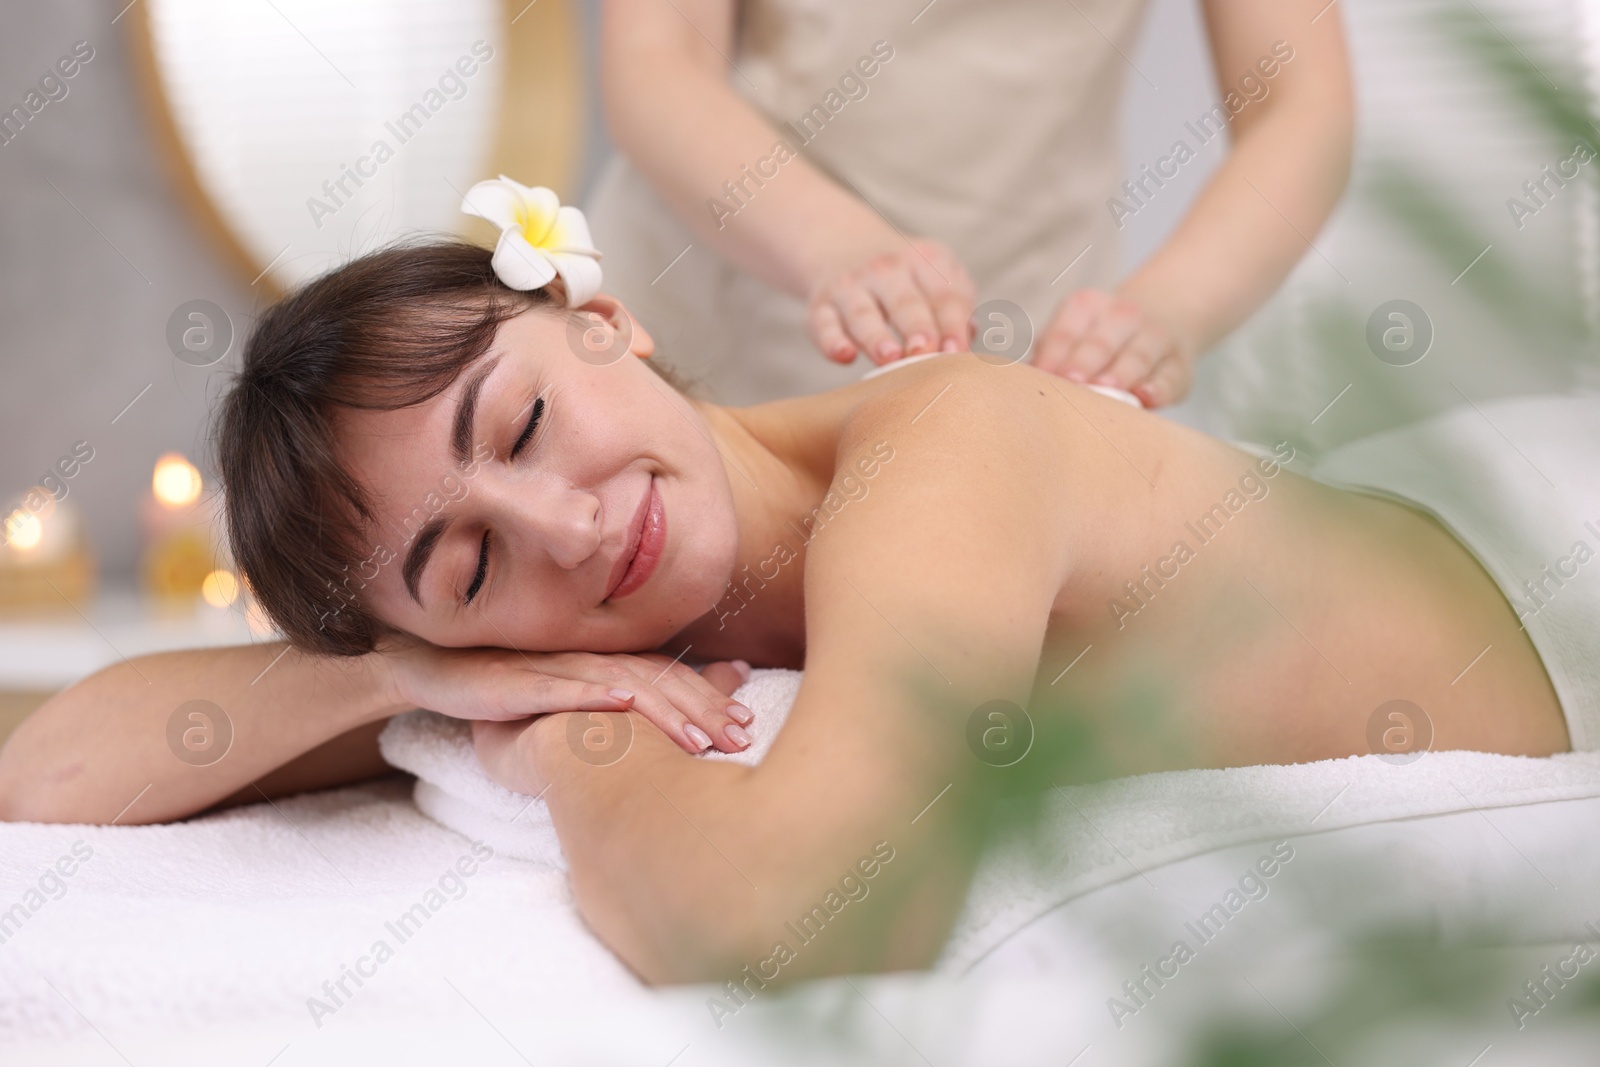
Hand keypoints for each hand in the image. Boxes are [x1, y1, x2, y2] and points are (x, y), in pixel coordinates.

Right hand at [379, 640, 754, 753]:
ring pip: (619, 684)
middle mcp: (587, 658)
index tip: (748, 726)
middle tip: (740, 738)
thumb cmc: (509, 686)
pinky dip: (594, 694)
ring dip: (662, 710)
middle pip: (656, 681)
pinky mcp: (517, 681)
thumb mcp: (571, 696)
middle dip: (702, 709)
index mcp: (604, 661)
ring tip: (698, 739)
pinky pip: (560, 688)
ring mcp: (553, 666)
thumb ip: (623, 696)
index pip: (669, 678)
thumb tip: (663, 707)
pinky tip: (624, 704)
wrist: (433, 670)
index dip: (710, 699)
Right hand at [806, 238, 975, 365]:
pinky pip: (825, 325)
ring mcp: (850, 287)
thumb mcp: (936, 276)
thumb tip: (967, 346)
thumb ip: (956, 309)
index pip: (945, 294)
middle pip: (906, 303)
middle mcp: (886, 269)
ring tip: (890, 358)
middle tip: (926, 352)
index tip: (958, 353)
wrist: (842, 245)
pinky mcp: (821, 307)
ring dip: (877, 338)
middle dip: (917, 327)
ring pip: (863, 315)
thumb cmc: (906, 279)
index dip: (952, 324)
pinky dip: (832, 341)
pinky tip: (844, 356)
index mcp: (925, 261)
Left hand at [1032, 288, 1195, 407]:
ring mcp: (1155, 337)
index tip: (1042, 376)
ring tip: (1109, 387)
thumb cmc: (1100, 338)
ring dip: (1122, 372)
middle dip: (1085, 361)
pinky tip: (1147, 397)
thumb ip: (1050, 355)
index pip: (1065, 331)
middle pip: (1101, 342)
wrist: (1165, 315)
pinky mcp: (1179, 367)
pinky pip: (1170, 377)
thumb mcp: (1073, 332)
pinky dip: (1159, 388)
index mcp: (1087, 307)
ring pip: (1138, 355)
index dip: (1053, 354)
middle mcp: (1123, 316)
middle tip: (1072, 381)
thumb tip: (1023, 381)